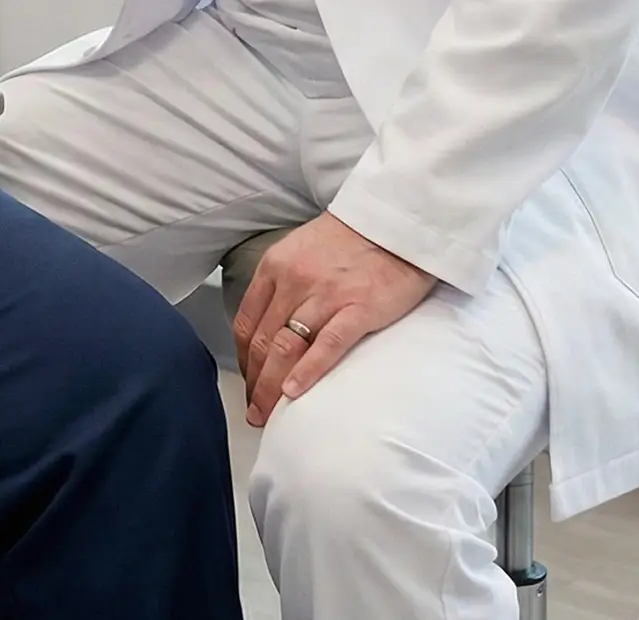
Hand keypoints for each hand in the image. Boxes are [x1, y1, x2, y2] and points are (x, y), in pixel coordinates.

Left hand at [233, 211, 434, 424]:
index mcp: (275, 267)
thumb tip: (269, 324)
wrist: (394, 223)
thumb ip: (282, 284)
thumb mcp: (300, 251)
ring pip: (286, 347)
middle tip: (253, 412)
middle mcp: (293, 281)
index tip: (247, 383)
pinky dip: (307, 372)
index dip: (243, 359)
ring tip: (268, 415)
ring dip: (272, 386)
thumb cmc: (348, 239)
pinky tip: (295, 393)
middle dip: (253, 382)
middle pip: (262, 341)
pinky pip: (327, 345)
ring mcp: (325, 295)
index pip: (246, 322)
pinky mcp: (358, 308)